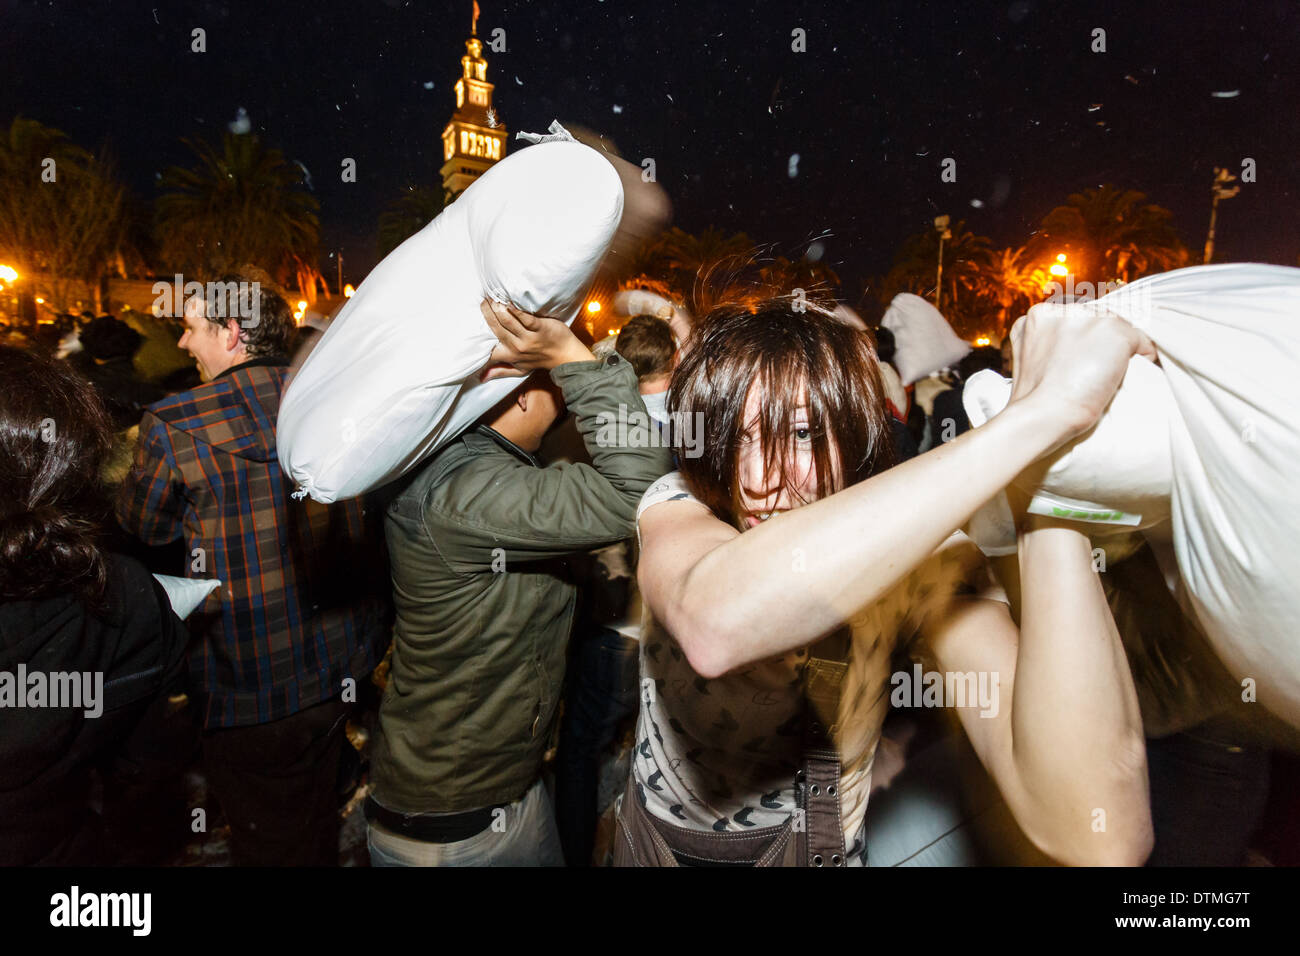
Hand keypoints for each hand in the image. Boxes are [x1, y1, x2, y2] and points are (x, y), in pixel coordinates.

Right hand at [479, 298, 593, 381]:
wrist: (565, 355)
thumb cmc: (540, 359)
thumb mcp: (519, 369)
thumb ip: (500, 371)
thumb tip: (480, 378)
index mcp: (511, 356)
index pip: (489, 352)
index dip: (477, 342)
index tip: (468, 329)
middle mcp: (518, 347)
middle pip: (497, 328)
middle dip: (488, 313)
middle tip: (483, 301)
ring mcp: (530, 337)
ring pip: (509, 322)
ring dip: (498, 309)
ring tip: (492, 297)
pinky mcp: (541, 328)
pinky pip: (526, 318)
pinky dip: (517, 310)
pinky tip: (509, 301)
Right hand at [1006, 302, 1156, 446]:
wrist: (1044, 413)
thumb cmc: (1036, 400)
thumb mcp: (1030, 360)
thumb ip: (1048, 343)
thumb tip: (1075, 347)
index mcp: (1038, 316)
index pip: (1074, 319)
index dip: (1082, 341)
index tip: (1083, 361)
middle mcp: (1062, 309)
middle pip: (1098, 318)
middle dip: (1101, 342)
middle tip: (1094, 372)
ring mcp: (1089, 317)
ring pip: (1119, 328)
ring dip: (1119, 350)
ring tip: (1107, 376)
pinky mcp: (1113, 329)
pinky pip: (1140, 339)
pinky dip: (1142, 356)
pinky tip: (1126, 374)